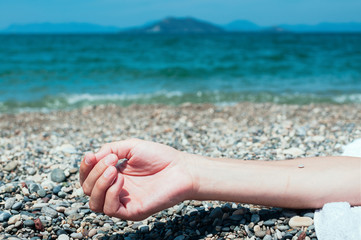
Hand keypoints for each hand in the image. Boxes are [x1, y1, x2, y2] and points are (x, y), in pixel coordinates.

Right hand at [79, 139, 194, 220]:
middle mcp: (115, 190)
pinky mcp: (132, 211)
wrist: (181, 168)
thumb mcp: (130, 146)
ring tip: (114, 170)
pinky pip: (110, 210)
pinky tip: (121, 181)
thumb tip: (92, 158)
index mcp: (113, 175)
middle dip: (93, 173)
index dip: (85, 167)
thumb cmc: (159, 156)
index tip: (91, 156)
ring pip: (94, 203)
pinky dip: (111, 194)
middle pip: (87, 189)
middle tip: (112, 160)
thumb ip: (109, 149)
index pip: (88, 177)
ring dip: (99, 184)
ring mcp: (123, 202)